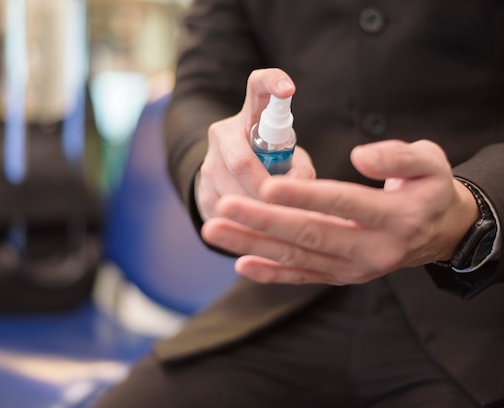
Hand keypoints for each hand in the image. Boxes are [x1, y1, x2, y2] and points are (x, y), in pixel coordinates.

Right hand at [195, 68, 315, 219]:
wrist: (232, 185)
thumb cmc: (272, 166)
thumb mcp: (290, 160)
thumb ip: (301, 169)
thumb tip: (299, 189)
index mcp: (251, 116)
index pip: (258, 88)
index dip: (273, 82)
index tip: (289, 89)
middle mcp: (224, 133)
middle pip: (240, 160)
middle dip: (264, 186)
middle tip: (283, 203)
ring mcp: (209, 163)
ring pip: (232, 192)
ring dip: (258, 210)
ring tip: (278, 220)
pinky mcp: (202, 192)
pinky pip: (225, 212)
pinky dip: (247, 224)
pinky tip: (261, 229)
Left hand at [201, 140, 478, 284]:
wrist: (439, 233)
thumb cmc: (430, 188)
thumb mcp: (431, 162)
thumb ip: (399, 157)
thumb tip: (360, 156)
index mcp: (398, 217)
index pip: (344, 203)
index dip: (306, 194)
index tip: (268, 184)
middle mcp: (375, 250)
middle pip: (312, 234)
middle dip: (264, 221)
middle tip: (224, 206)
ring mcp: (356, 269)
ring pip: (299, 258)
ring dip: (254, 245)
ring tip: (215, 230)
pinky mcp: (342, 276)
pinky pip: (303, 277)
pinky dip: (272, 273)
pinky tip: (241, 264)